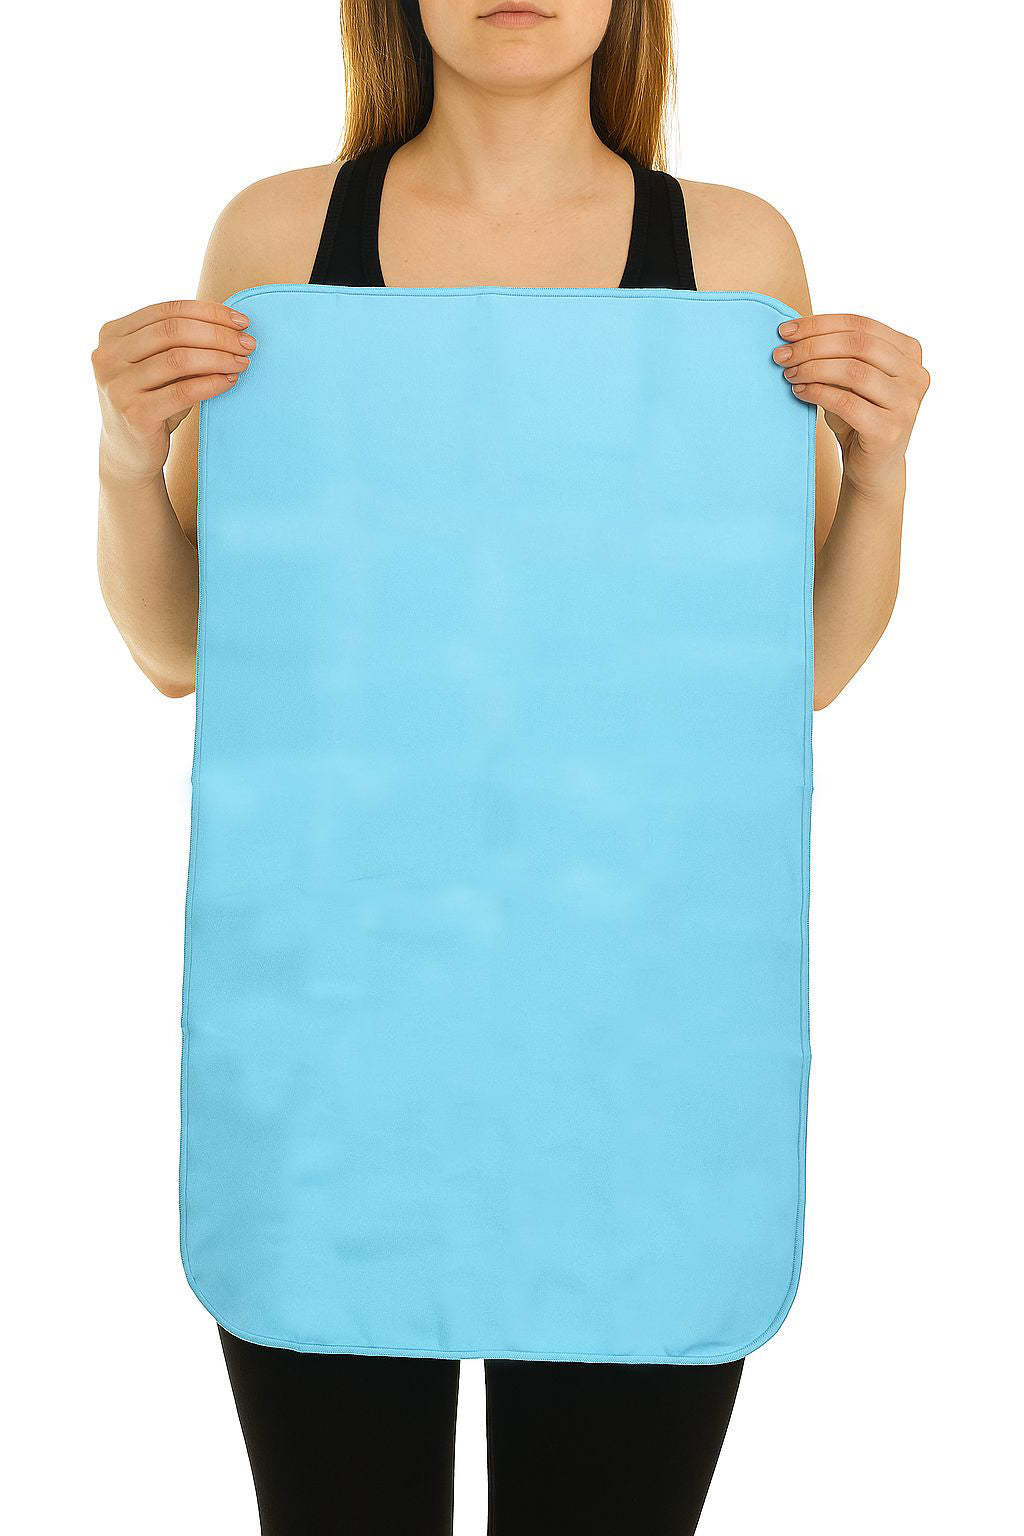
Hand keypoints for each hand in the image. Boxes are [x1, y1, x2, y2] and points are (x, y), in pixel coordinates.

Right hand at [92, 299, 254, 485]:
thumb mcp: (162, 367)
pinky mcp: (134, 413)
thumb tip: (233, 327)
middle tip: (248, 344)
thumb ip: (182, 344)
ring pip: (178, 359)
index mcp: (112, 334)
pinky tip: (230, 381)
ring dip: (219, 358)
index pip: (167, 310)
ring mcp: (117, 384)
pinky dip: (211, 384)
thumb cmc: (152, 402)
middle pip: (173, 330)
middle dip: (218, 334)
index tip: (241, 322)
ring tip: (242, 362)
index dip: (209, 312)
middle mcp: (107, 355)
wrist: (129, 453)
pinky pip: (183, 392)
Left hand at [772, 313, 928, 495]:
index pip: (861, 325)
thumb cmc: (858, 419)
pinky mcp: (890, 430)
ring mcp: (907, 403)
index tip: (785, 330)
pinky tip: (799, 392)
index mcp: (909, 352)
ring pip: (854, 371)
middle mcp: (915, 374)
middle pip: (858, 344)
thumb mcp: (849, 381)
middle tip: (782, 354)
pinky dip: (819, 393)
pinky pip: (848, 402)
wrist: (873, 470)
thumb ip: (836, 355)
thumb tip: (794, 335)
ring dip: (813, 368)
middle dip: (813, 345)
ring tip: (789, 373)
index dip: (820, 324)